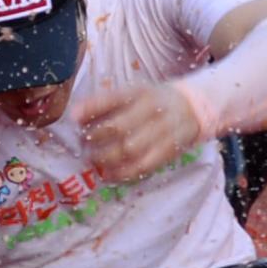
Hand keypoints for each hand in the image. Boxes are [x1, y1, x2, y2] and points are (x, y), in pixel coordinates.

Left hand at [73, 79, 201, 183]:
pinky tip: (110, 175)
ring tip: (94, 161)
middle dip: (96, 139)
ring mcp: (163, 131)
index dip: (90, 110)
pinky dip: (123, 173)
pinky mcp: (169, 150)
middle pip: (119, 128)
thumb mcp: (131, 93)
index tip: (74, 120)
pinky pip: (144, 166)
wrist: (193, 107)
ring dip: (106, 159)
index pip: (111, 99)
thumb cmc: (151, 101)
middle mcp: (153, 110)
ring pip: (131, 150)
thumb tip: (73, 115)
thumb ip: (103, 103)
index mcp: (139, 93)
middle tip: (84, 146)